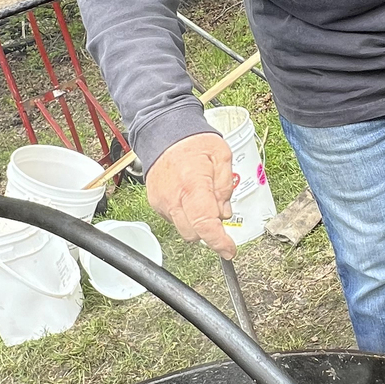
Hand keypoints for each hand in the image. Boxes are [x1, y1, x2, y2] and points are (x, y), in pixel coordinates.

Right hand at [145, 132, 237, 258]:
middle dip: (208, 230)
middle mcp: (174, 197)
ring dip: (196, 223)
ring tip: (201, 198)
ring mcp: (162, 202)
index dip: (218, 242)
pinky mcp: (155, 204)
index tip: (229, 250)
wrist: (164, 133)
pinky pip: (174, 219)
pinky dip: (185, 215)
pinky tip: (189, 196)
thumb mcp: (222, 157)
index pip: (205, 224)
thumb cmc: (194, 142)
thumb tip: (224, 214)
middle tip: (217, 211)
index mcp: (193, 185)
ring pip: (183, 229)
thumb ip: (226, 188)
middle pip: (193, 234)